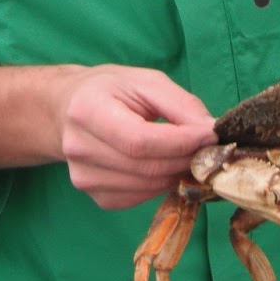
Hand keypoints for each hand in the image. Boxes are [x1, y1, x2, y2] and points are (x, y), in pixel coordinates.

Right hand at [0, 63, 217, 210]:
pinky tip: (165, 166)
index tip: (211, 134)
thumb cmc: (111, 91)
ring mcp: (84, 177)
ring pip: (146, 186)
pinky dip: (161, 184)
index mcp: (87, 111)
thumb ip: (179, 104)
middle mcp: (79, 148)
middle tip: (209, 147)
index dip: (180, 142)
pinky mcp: (95, 196)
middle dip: (185, 158)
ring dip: (177, 173)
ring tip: (191, 155)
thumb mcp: (146, 82)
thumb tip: (210, 131)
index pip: (140, 140)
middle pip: (145, 167)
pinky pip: (139, 198)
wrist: (68, 109)